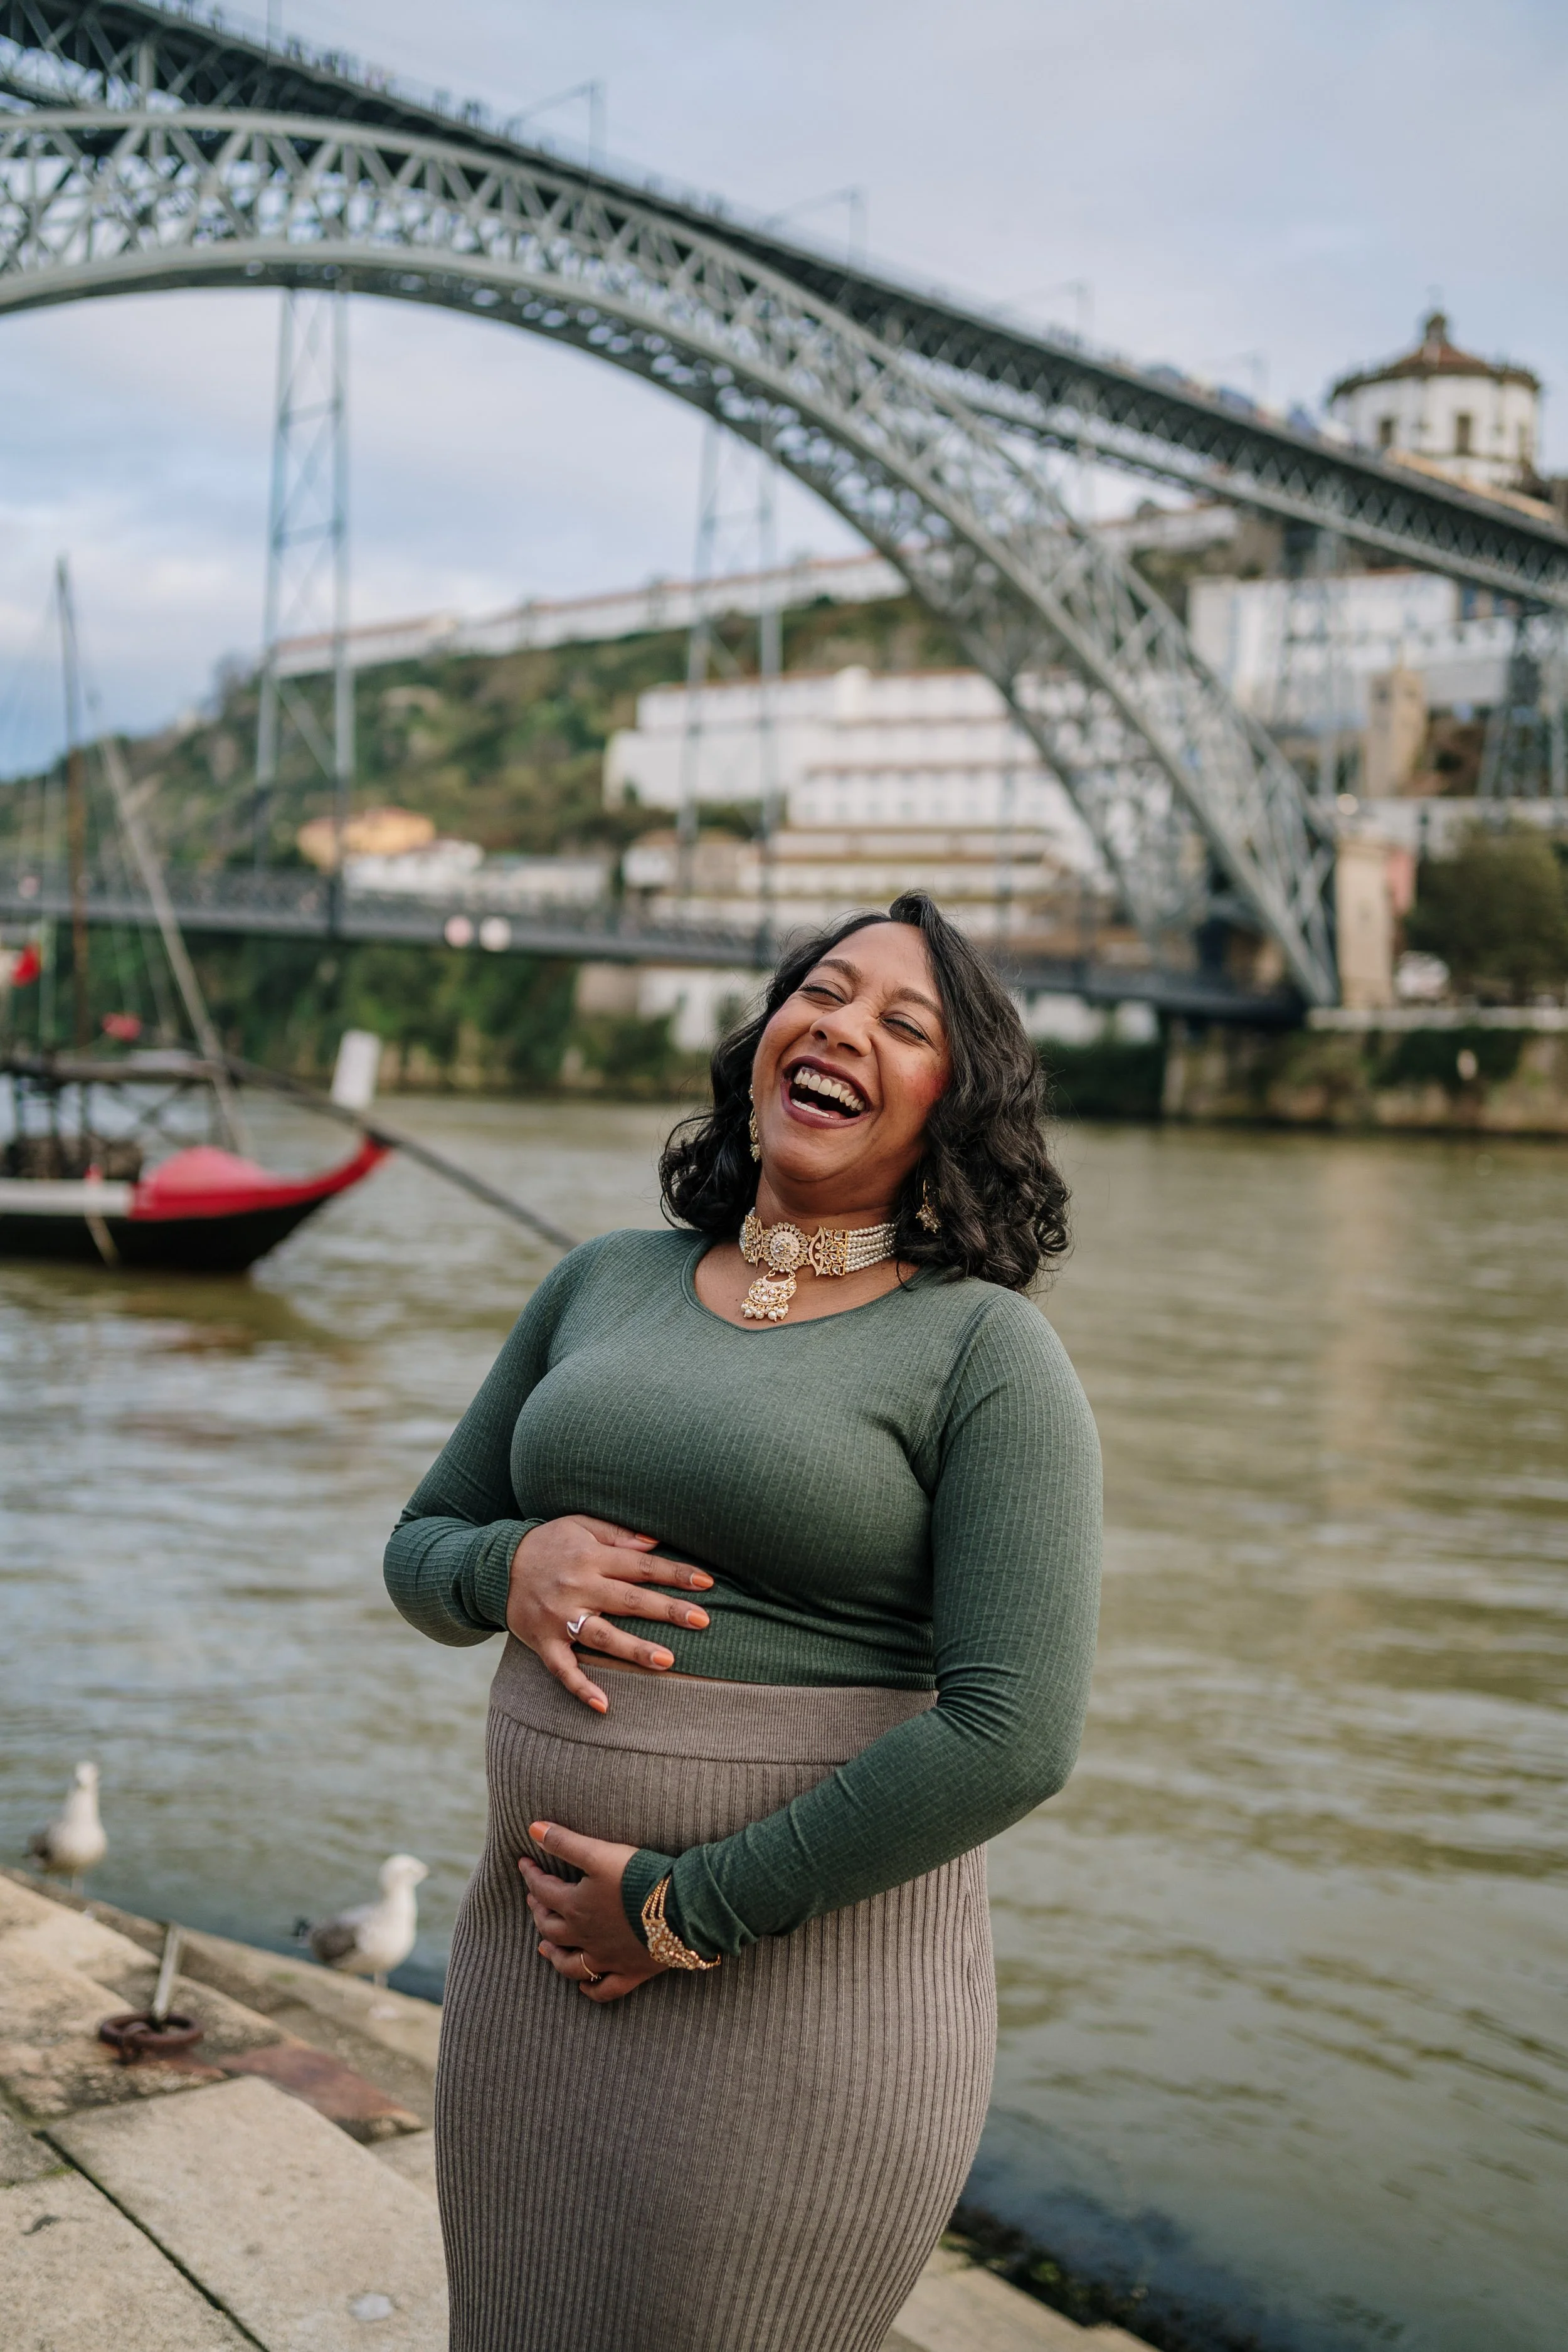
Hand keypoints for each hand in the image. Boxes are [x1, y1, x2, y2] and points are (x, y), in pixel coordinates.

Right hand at [506, 1515, 712, 1712]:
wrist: (494, 1566)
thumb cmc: (548, 1543)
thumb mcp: (580, 1525)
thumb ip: (617, 1533)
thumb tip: (655, 1541)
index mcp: (590, 1557)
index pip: (641, 1566)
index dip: (675, 1574)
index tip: (706, 1583)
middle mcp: (577, 1587)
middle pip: (629, 1601)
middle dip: (667, 1611)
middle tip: (703, 1621)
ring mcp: (560, 1618)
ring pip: (602, 1636)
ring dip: (634, 1650)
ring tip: (668, 1661)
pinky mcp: (543, 1642)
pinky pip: (563, 1669)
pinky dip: (581, 1688)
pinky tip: (604, 1706)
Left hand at [520, 1821, 666, 2001]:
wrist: (679, 1909)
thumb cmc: (639, 1877)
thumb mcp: (599, 1853)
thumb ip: (565, 1842)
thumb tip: (532, 1829)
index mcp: (575, 1906)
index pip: (543, 1889)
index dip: (531, 1874)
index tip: (524, 1862)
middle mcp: (585, 1936)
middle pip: (551, 1929)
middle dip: (539, 1912)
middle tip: (534, 1901)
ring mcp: (607, 1958)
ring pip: (571, 1964)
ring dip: (555, 1956)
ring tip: (545, 1948)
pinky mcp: (630, 1972)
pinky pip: (605, 1989)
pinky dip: (591, 1990)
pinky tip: (584, 1988)